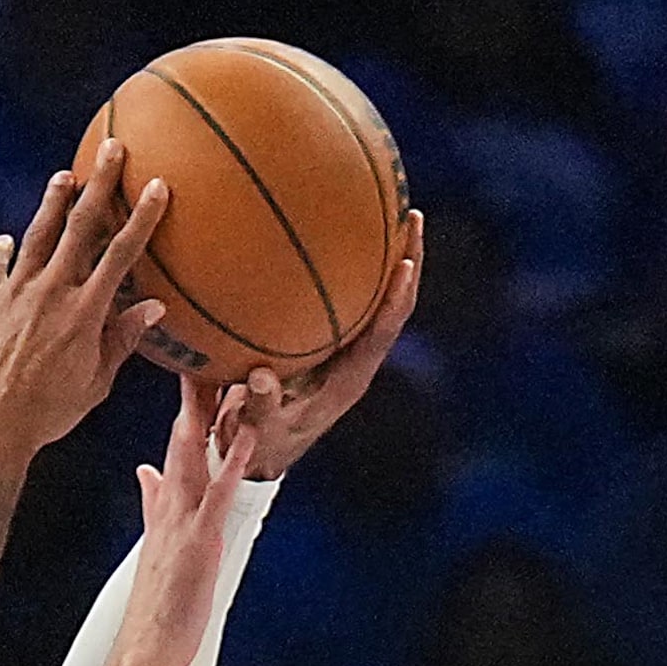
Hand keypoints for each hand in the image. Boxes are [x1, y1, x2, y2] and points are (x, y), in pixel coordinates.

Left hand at [0, 138, 169, 466]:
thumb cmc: (45, 415)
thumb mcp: (95, 384)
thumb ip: (122, 341)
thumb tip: (155, 307)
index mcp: (84, 313)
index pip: (121, 253)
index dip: (141, 216)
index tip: (157, 185)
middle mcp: (50, 293)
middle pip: (80, 226)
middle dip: (99, 184)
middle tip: (112, 149)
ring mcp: (13, 295)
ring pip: (36, 236)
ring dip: (52, 202)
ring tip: (63, 176)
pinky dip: (1, 254)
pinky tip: (5, 241)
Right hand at [118, 377, 256, 665]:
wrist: (145, 650)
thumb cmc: (157, 605)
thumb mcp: (157, 542)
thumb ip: (153, 503)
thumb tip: (146, 471)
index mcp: (165, 507)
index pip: (175, 447)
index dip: (185, 408)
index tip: (194, 369)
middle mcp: (171, 507)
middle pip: (182, 441)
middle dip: (194, 398)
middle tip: (207, 350)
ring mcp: (182, 523)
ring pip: (197, 459)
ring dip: (213, 418)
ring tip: (229, 376)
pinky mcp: (196, 543)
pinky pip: (217, 495)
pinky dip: (231, 464)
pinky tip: (245, 438)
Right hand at [207, 208, 423, 478]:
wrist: (260, 454)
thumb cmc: (261, 444)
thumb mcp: (257, 431)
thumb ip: (261, 407)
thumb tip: (261, 378)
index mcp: (350, 380)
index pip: (384, 332)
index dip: (397, 299)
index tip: (406, 262)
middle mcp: (356, 360)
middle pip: (394, 304)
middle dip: (407, 259)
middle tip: (409, 214)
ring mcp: (344, 351)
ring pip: (376, 298)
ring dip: (387, 256)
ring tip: (389, 211)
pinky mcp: (327, 345)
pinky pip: (346, 300)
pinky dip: (349, 268)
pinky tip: (334, 236)